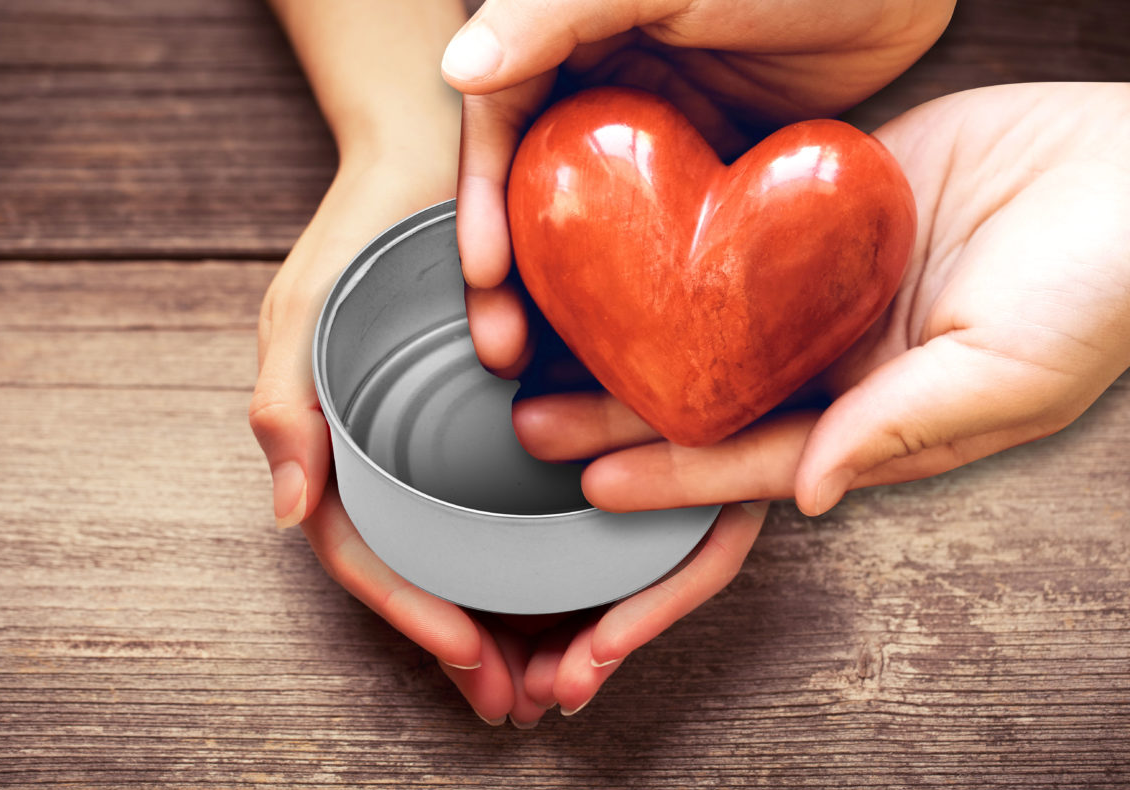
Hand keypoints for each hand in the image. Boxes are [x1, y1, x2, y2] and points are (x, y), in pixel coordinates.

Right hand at [248, 160, 521, 722]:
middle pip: (432, 571)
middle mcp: (403, 458)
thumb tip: (286, 516)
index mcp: (345, 450)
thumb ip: (284, 404)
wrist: (437, 152)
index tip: (469, 655)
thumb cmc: (360, 228)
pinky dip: (551, 555)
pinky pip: (529, 500)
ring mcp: (457, 442)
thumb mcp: (304, 307)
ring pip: (483, 553)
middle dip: (470, 647)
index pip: (370, 553)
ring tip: (561, 679)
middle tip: (520, 704)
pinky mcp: (512, 416)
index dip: (412, 612)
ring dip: (517, 621)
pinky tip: (589, 592)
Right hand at [441, 0, 954, 372]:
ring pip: (595, 231)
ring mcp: (662, 137)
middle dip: (515, 277)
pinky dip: (642, 294)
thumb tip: (459, 67)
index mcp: (573, 37)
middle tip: (505, 349)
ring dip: (571, 300)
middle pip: (537, 196)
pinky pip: (663, 242)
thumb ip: (553, 12)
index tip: (484, 273)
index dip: (483, 204)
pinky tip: (635, 343)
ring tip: (557, 370)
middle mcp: (606, 92)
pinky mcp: (714, 174)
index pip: (501, 128)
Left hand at [513, 83, 1129, 518]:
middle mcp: (836, 364)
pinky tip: (614, 258)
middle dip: (622, 424)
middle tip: (533, 428)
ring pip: (706, 327)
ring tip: (548, 347)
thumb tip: (811, 491)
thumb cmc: (1099, 284)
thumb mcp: (1008, 372)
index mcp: (873, 418)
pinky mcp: (820, 221)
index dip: (675, 479)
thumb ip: (903, 427)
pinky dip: (673, 257)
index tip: (595, 485)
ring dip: (632, 342)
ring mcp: (823, 293)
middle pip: (709, 404)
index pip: (754, 462)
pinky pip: (734, 244)